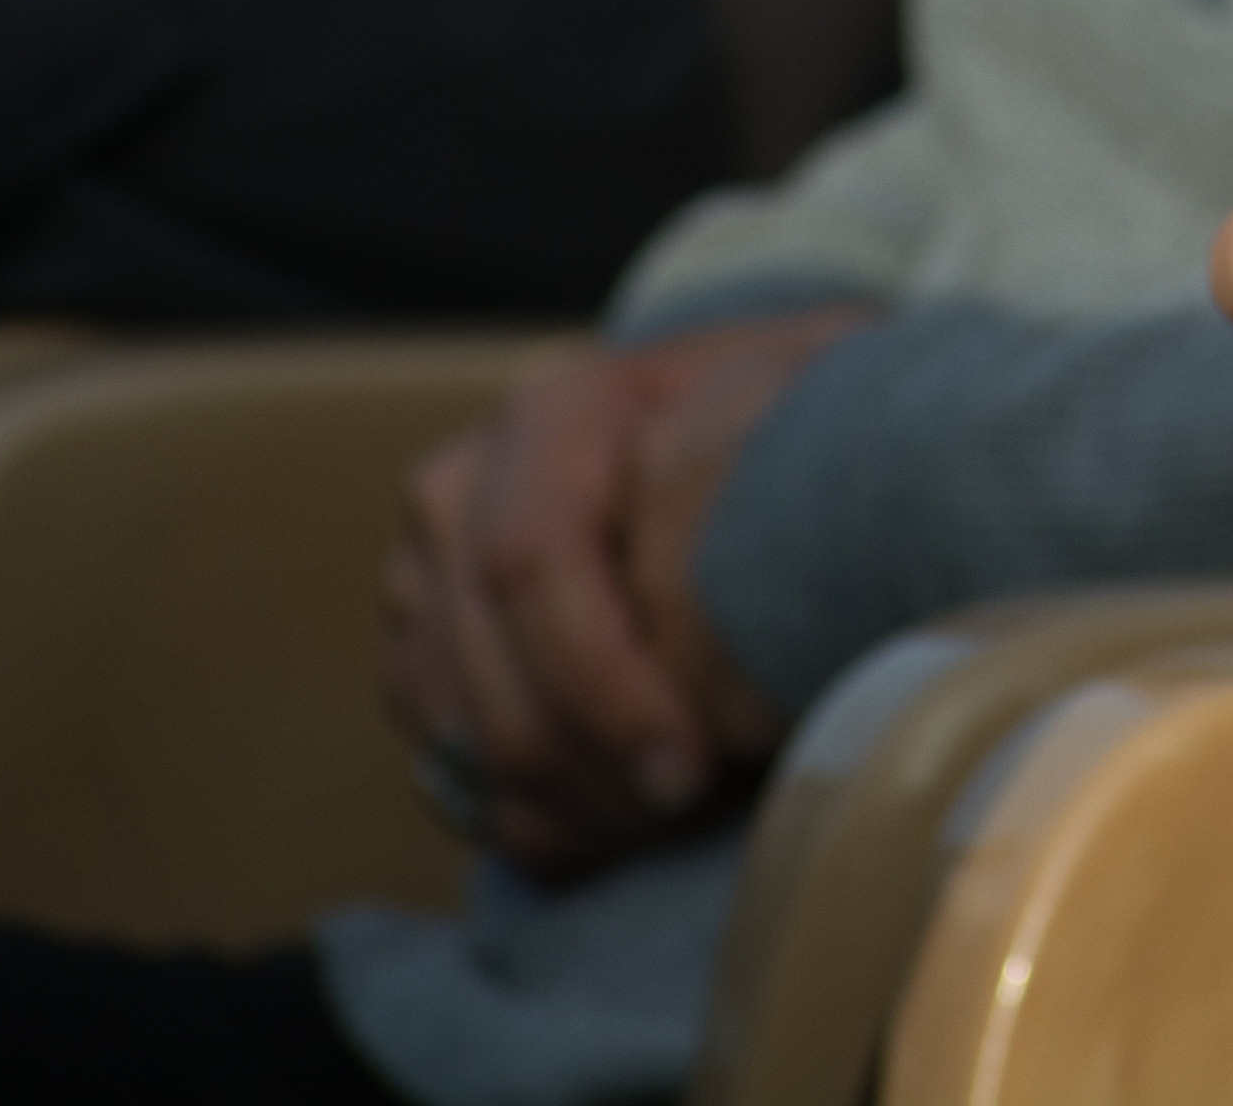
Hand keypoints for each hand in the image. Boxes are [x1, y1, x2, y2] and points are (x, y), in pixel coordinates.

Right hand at [378, 309, 866, 877]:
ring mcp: (425, 576)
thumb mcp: (808, 407)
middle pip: (495, 680)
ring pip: (470, 745)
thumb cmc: (794, 426)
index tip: (694, 770)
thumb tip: (752, 618)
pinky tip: (632, 825)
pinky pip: (455, 774)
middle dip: (601, 776)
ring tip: (685, 821)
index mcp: (553, 416)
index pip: (529, 563)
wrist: (760, 427)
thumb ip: (772, 470)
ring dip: (580, 810)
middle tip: (700, 814)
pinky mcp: (424, 655)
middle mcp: (465, 489)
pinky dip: (545, 822)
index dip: (605, 688)